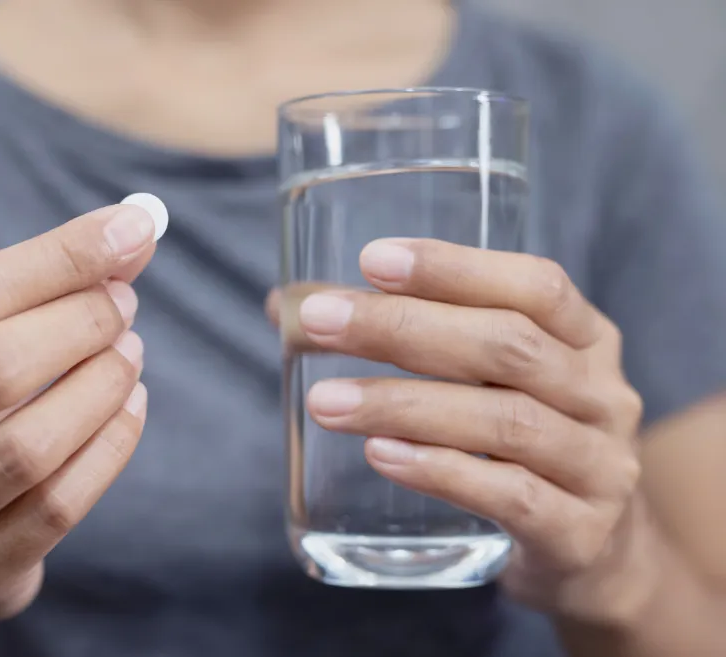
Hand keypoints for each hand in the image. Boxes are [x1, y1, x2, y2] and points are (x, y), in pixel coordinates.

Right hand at [0, 204, 155, 623]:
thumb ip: (37, 292)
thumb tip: (131, 232)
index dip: (57, 260)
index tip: (131, 231)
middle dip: (78, 324)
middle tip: (125, 305)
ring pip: (26, 448)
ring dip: (99, 388)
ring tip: (131, 355)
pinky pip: (56, 508)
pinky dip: (110, 448)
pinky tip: (132, 408)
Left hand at [283, 239, 647, 619]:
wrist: (594, 553)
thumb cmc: (519, 447)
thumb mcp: (489, 382)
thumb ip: (407, 337)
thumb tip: (287, 307)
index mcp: (586, 340)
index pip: (535, 286)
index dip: (455, 268)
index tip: (373, 260)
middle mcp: (602, 396)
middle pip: (508, 345)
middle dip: (402, 329)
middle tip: (320, 322)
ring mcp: (598, 467)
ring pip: (504, 421)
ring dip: (404, 405)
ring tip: (325, 401)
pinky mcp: (580, 534)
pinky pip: (512, 496)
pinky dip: (440, 471)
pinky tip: (381, 455)